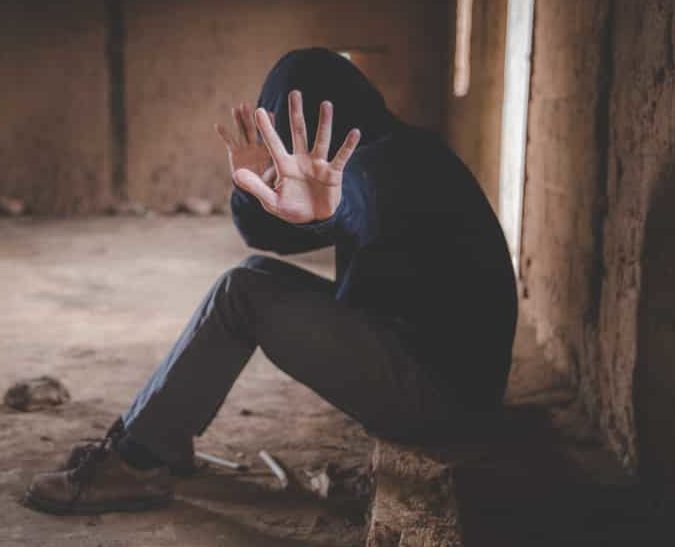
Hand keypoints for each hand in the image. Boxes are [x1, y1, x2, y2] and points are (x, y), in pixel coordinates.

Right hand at [215, 103, 275, 186]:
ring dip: (238, 121)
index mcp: (269, 150)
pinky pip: (229, 142)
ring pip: (241, 132)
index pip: (269, 135)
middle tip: (247, 105)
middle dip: (249, 117)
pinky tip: (218, 125)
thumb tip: (273, 173)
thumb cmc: (268, 185)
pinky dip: (224, 134)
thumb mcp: (272, 181)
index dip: (270, 125)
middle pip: (253, 129)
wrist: (254, 189)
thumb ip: (272, 175)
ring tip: (235, 109)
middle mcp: (257, 146)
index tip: (270, 114)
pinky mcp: (234, 152)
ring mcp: (245, 148)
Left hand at [228, 90, 360, 223]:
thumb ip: (256, 187)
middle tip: (294, 93)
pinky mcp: (333, 172)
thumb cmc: (290, 208)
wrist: (313, 219)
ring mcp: (318, 164)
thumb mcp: (271, 201)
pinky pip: (341, 157)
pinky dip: (348, 146)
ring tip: (326, 104)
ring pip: (321, 139)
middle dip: (296, 114)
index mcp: (284, 166)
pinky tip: (355, 132)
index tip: (258, 110)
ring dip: (324, 122)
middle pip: (298, 132)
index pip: (274, 144)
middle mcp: (301, 160)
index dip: (267, 129)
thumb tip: (235, 174)